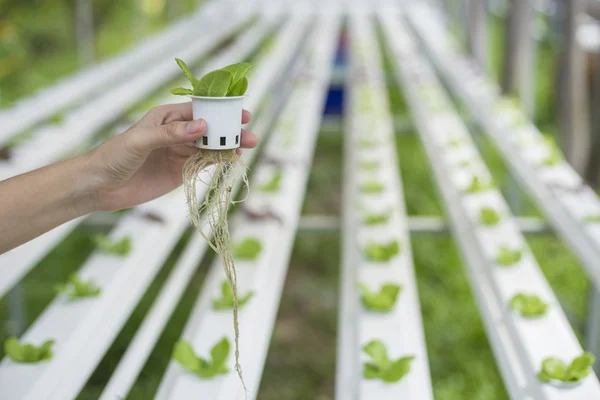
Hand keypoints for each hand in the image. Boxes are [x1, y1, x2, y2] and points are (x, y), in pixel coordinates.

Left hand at [85, 102, 256, 211]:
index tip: (241, 114)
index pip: (199, 111)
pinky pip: (203, 163)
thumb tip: (203, 126)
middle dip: (230, 131)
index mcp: (166, 118)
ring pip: (210, 147)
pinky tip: (232, 159)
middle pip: (209, 129)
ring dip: (228, 147)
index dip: (221, 112)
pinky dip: (218, 161)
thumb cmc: (113, 156)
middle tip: (251, 135)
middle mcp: (175, 133)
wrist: (98, 186)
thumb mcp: (141, 141)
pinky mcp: (178, 171)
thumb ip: (172, 134)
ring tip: (248, 147)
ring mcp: (178, 153)